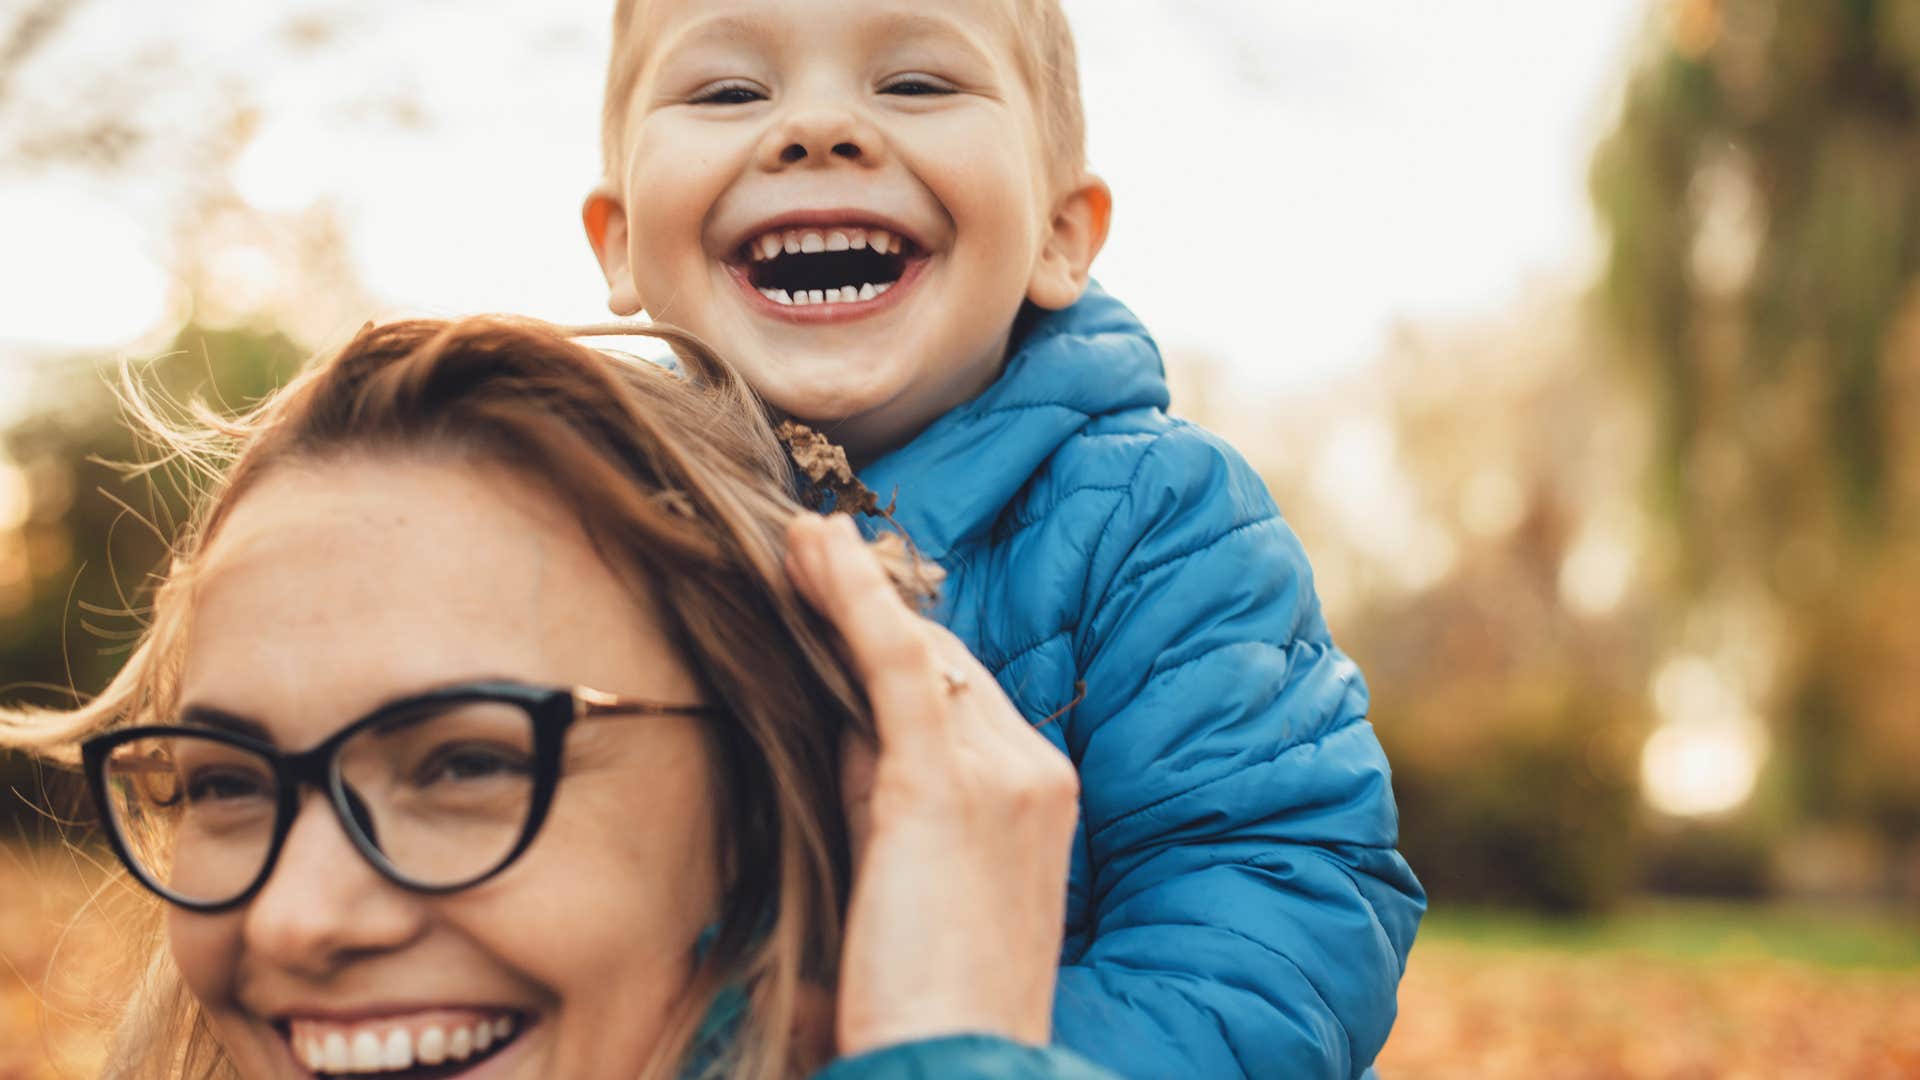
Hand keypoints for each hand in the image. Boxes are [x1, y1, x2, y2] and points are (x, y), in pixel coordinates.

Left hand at [785, 513, 1079, 1056]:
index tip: (834, 607)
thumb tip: (842, 732)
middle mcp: (1032, 771)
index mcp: (1036, 798)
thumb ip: (884, 801)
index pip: (959, 700)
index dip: (890, 651)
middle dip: (872, 614)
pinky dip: (854, 598)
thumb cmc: (926, 1002)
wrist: (958, 1062)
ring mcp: (1003, 771)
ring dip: (851, 590)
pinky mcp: (947, 782)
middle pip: (943, 667)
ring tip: (797, 542)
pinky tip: (817, 552)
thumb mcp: (908, 880)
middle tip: (801, 559)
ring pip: (918, 655)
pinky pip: (896, 663)